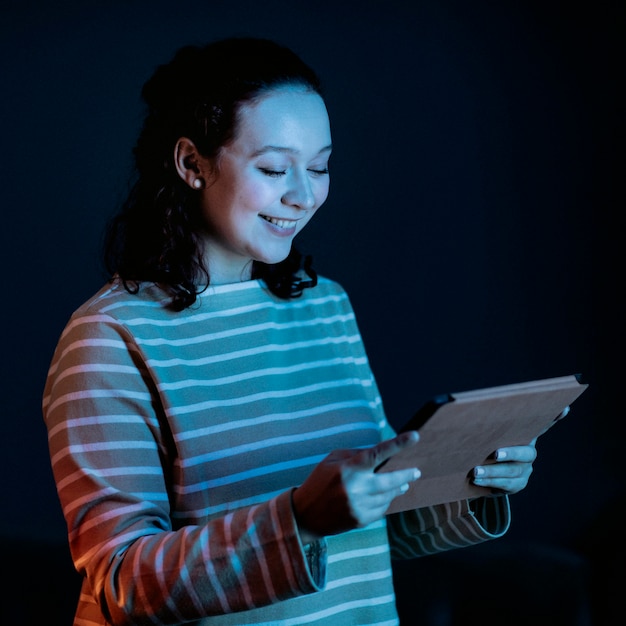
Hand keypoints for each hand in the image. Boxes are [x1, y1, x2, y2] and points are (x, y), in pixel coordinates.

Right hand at [292, 432, 419, 542]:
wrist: (305, 514)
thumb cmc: (320, 480)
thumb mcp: (333, 459)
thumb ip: (357, 454)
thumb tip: (382, 453)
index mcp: (349, 468)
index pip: (377, 453)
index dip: (397, 444)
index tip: (414, 436)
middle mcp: (356, 488)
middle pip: (391, 480)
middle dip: (406, 474)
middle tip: (416, 471)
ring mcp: (359, 506)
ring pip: (388, 495)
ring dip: (396, 488)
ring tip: (402, 484)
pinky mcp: (361, 520)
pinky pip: (382, 508)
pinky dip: (385, 500)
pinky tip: (383, 496)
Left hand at [470, 405, 569, 495]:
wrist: (483, 473)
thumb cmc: (483, 446)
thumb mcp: (486, 435)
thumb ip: (486, 425)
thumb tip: (457, 404)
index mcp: (524, 436)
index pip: (541, 425)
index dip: (554, 418)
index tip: (564, 408)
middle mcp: (529, 453)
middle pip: (526, 453)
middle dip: (511, 453)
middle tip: (495, 453)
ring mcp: (525, 470)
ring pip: (512, 471)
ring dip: (492, 471)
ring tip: (475, 470)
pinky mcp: (517, 485)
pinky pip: (505, 485)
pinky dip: (490, 482)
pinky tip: (477, 480)